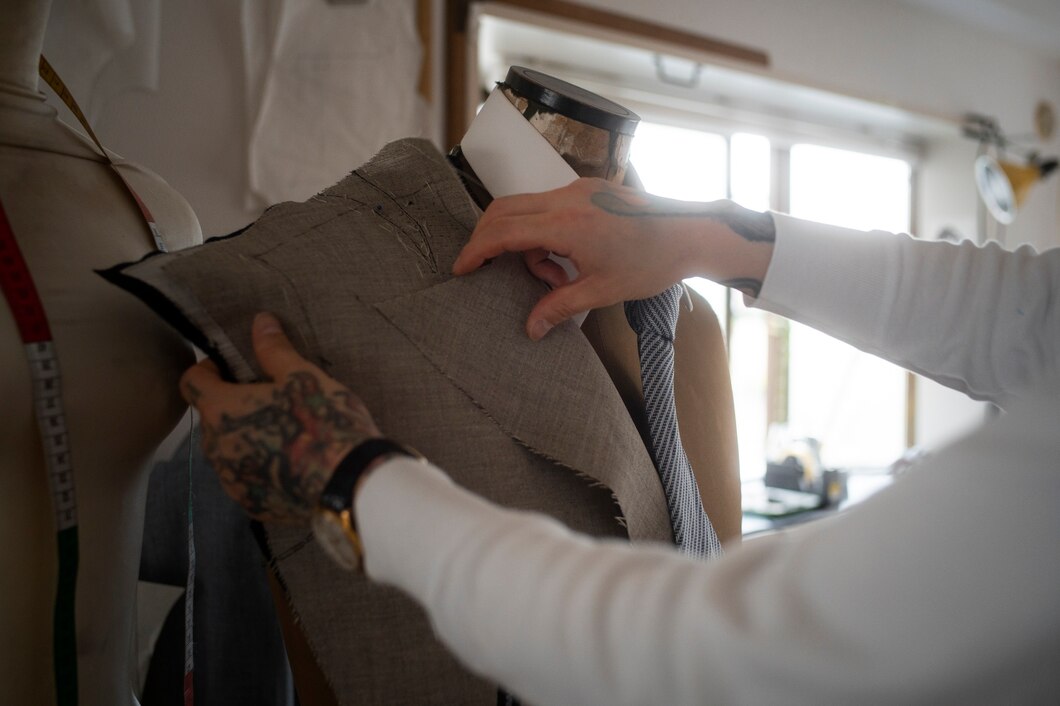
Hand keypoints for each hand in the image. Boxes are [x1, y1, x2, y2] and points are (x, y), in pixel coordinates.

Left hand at [180, 312, 381, 522]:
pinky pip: (249, 481)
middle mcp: (216, 449)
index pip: (191, 383)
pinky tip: (292, 466)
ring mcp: (233, 482)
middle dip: (233, 407)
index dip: (207, 370)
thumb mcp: (302, 376)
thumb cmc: (322, 421)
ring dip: (246, 440)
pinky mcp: (253, 506)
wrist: (349, 484)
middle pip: (213, 419)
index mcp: (221, 411)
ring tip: (285, 435)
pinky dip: (263, 470)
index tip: (231, 368)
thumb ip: (274, 349)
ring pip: (230, 452)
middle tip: (271, 400)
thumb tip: (260, 320)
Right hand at [452, 178, 774, 339]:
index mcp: (567, 223)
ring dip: (524, 242)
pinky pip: (548, 206)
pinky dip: (543, 231)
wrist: (691, 233)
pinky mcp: (588, 188)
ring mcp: (578, 189)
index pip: (503, 230)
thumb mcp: (602, 291)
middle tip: (484, 269)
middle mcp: (567, 198)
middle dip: (490, 240)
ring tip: (554, 276)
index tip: (462, 269)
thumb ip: (560, 306)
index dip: (477, 250)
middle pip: (504, 210)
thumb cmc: (652, 262)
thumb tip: (531, 329)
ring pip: (526, 209)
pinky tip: (566, 258)